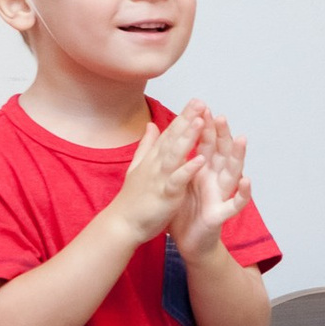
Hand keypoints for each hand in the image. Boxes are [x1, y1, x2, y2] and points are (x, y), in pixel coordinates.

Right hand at [106, 101, 208, 249]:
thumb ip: (147, 146)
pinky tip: (200, 159)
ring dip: (188, 138)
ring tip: (201, 122)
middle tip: (200, 102)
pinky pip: (178, 180)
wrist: (123, 224)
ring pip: (175, 154)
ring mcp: (160, 178)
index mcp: (153, 158)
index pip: (170, 133)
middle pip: (173, 138)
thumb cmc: (134, 198)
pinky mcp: (165, 194)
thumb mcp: (138, 167)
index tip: (196, 101)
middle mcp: (156, 164)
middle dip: (187, 120)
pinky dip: (188, 169)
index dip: (183, 117)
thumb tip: (151, 125)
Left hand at [173, 112, 254, 261]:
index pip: (206, 145)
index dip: (205, 128)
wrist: (189, 242)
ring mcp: (221, 196)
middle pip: (221, 154)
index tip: (201, 108)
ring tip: (241, 140)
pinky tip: (246, 181)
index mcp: (204, 172)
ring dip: (237, 157)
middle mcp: (216, 180)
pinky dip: (243, 193)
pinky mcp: (221, 214)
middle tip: (221, 116)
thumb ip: (180, 160)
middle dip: (222, 135)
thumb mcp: (180, 181)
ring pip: (233, 173)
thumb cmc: (185, 213)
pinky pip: (235, 203)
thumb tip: (174, 138)